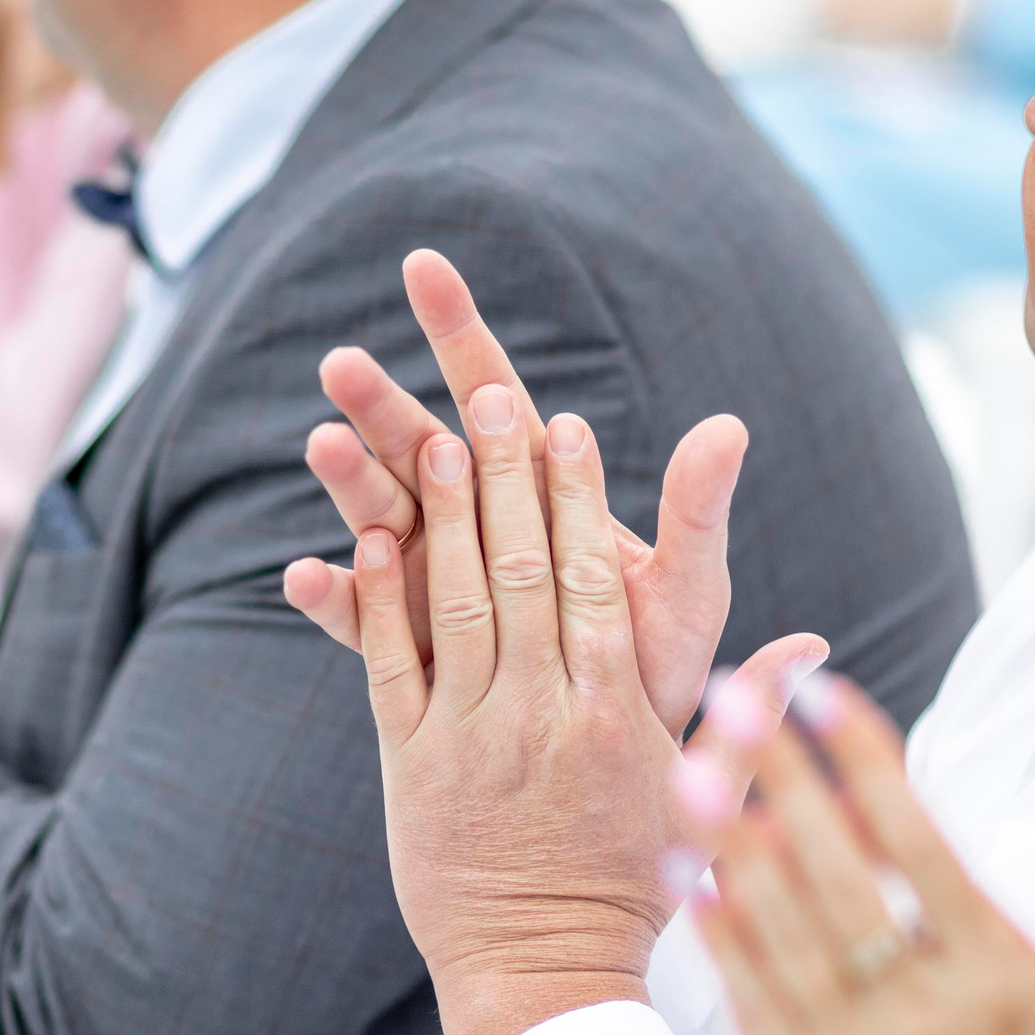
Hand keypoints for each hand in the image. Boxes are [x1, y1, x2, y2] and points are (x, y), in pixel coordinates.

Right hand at [284, 250, 748, 737]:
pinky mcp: (409, 650)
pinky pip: (360, 623)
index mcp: (538, 490)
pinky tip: (302, 577)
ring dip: (347, 482)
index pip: (494, 388)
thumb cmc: (657, 667)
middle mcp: (473, 523)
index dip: (458, 329)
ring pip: (378, 516)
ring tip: (320, 445)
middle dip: (378, 401)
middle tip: (339, 363)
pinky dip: (332, 599)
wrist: (617, 770)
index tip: (421, 264)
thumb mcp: (686, 590)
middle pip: (418, 444)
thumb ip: (697, 512)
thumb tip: (733, 426)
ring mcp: (432, 581)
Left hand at [331, 384, 817, 1034]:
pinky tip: (360, 537)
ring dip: (438, 517)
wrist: (546, 969)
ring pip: (453, 604)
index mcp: (616, 711)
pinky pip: (388, 666)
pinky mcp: (412, 764)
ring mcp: (470, 736)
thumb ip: (750, 711)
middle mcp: (542, 713)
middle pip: (521, 572)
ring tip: (427, 438)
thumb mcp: (706, 795)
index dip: (576, 499)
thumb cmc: (638, 880)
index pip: (595, 583)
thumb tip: (812, 647)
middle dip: (504, 477)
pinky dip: (371, 600)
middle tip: (488, 397)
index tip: (566, 427)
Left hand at [679, 675, 1034, 1034]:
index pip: (917, 842)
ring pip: (776, 927)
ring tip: (690, 759)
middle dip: (775, 770)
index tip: (822, 688)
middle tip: (730, 692)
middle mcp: (918, 1012)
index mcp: (1004, 983)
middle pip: (829, 864)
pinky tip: (690, 878)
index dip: (865, 757)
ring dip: (729, 838)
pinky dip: (718, 938)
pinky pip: (753, 1004)